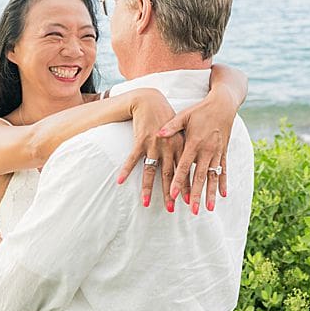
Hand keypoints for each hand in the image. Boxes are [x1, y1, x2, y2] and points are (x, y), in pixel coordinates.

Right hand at [115, 88, 175, 207]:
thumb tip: (189, 167)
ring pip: (151, 170)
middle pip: (169, 174)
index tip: (187, 201)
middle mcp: (168, 147)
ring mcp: (154, 144)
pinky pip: (132, 158)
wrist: (151, 101)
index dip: (185, 186)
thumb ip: (182, 149)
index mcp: (180, 146)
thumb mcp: (179, 132)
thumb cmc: (166, 119)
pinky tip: (120, 181)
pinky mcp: (141, 140)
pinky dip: (126, 170)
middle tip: (170, 209)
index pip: (184, 170)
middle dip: (169, 193)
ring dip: (148, 188)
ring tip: (146, 203)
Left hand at [161, 92, 233, 214]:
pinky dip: (223, 182)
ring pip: (213, 177)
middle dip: (195, 194)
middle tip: (192, 210)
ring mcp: (216, 152)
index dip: (178, 181)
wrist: (223, 104)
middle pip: (199, 176)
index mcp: (194, 142)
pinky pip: (224, 170)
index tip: (173, 194)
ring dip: (211, 193)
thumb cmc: (201, 110)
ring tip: (209, 209)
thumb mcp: (185, 115)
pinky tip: (223, 195)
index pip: (184, 166)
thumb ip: (172, 126)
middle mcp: (206, 150)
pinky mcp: (223, 152)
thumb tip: (158, 132)